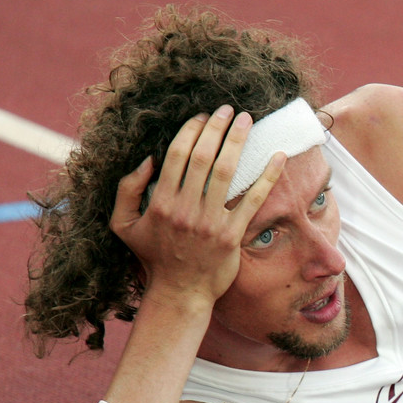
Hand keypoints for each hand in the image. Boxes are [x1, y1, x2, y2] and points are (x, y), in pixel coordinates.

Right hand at [109, 106, 284, 303]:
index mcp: (160, 203)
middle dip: (217, 128)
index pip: (177, 156)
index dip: (191, 131)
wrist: (180, 292)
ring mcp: (210, 223)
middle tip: (229, 109)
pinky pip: (253, 200)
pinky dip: (268, 176)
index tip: (203, 116)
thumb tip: (147, 159)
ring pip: (227, 172)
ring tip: (248, 120)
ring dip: (238, 142)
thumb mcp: (123, 225)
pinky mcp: (232, 235)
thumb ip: (126, 190)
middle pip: (203, 158)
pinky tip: (279, 156)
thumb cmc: (153, 256)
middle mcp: (185, 210)